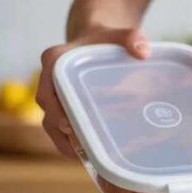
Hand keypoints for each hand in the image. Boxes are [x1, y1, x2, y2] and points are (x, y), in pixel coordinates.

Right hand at [36, 27, 150, 156]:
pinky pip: (58, 127)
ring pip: (50, 122)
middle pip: (47, 109)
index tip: (67, 124)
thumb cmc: (106, 39)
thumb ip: (132, 38)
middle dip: (60, 130)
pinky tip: (85, 155)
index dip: (55, 108)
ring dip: (64, 140)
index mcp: (55, 60)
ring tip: (83, 157)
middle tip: (80, 146)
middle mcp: (47, 79)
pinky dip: (69, 141)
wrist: (96, 40)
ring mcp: (52, 95)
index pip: (47, 87)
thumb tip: (144, 52)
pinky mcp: (59, 106)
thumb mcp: (121, 35)